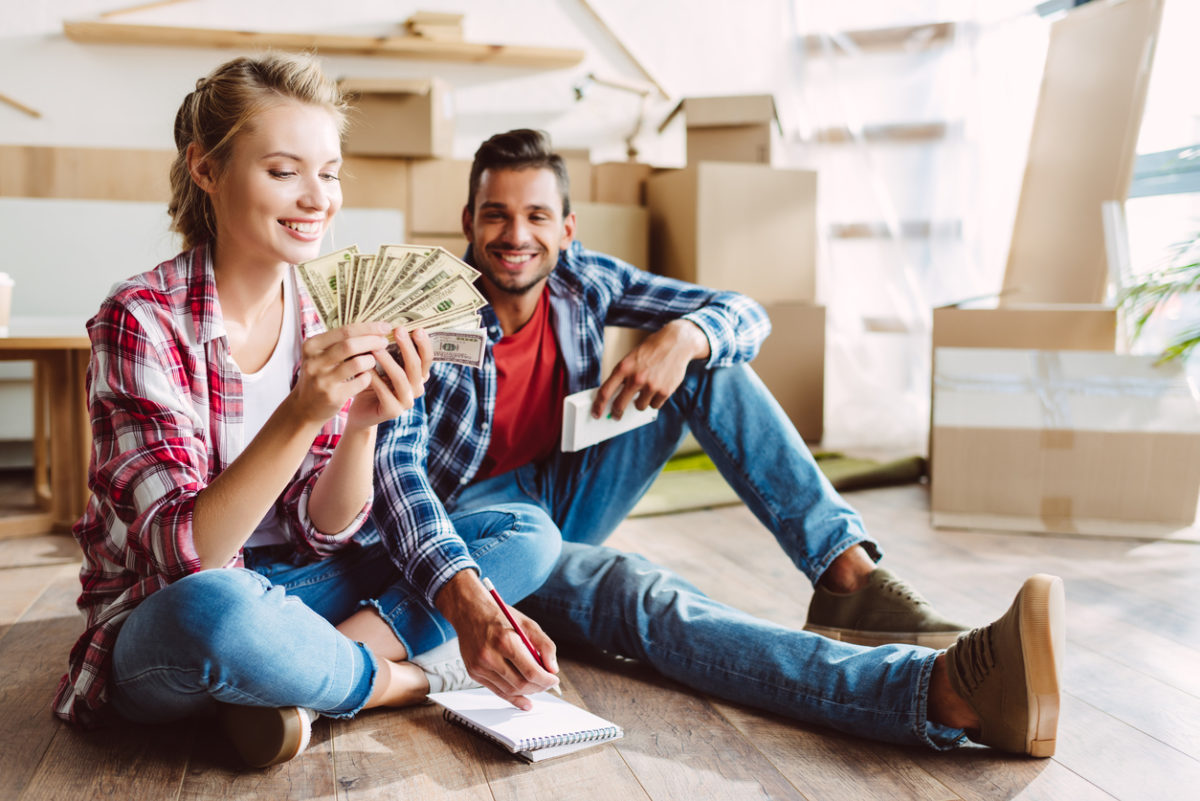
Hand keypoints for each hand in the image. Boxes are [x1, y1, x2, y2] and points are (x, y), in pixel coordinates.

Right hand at [290, 322, 391, 426]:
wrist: (305, 408)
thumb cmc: (319, 375)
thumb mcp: (320, 356)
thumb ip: (339, 342)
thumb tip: (372, 328)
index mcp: (311, 346)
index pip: (345, 330)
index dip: (368, 327)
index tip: (385, 326)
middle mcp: (314, 361)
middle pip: (351, 345)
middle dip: (373, 341)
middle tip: (384, 342)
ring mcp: (323, 380)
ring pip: (358, 363)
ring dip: (370, 360)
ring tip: (372, 360)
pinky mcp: (333, 396)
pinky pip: (361, 382)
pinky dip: (368, 377)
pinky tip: (366, 377)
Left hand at [345, 327, 432, 430]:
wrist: (361, 411)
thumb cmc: (372, 382)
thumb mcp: (383, 364)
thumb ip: (390, 350)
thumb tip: (388, 324)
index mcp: (418, 376)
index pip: (427, 359)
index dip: (424, 344)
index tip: (417, 329)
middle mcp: (416, 389)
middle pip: (416, 366)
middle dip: (408, 347)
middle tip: (399, 331)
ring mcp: (406, 402)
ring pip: (401, 379)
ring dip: (389, 362)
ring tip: (376, 348)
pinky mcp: (393, 411)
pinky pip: (384, 392)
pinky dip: (374, 379)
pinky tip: (365, 368)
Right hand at [435, 572, 559, 709]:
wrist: (469, 612)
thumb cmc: (499, 616)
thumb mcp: (527, 623)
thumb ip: (545, 645)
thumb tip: (553, 669)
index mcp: (505, 641)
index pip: (531, 671)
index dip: (546, 680)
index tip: (553, 680)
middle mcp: (490, 656)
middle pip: (520, 684)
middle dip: (539, 687)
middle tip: (547, 684)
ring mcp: (479, 666)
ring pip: (509, 691)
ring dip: (527, 693)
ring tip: (537, 688)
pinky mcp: (474, 672)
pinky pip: (496, 691)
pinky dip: (512, 697)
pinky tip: (524, 700)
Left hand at [594, 319, 710, 418]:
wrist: (675, 343)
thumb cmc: (650, 351)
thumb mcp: (631, 359)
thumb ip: (622, 376)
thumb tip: (614, 398)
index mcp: (623, 368)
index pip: (605, 392)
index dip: (598, 406)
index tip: (596, 413)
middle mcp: (636, 378)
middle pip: (619, 405)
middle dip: (616, 412)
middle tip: (616, 415)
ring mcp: (651, 386)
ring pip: (639, 407)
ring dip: (640, 402)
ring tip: (646, 389)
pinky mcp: (665, 391)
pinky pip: (654, 406)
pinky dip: (654, 400)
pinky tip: (657, 389)